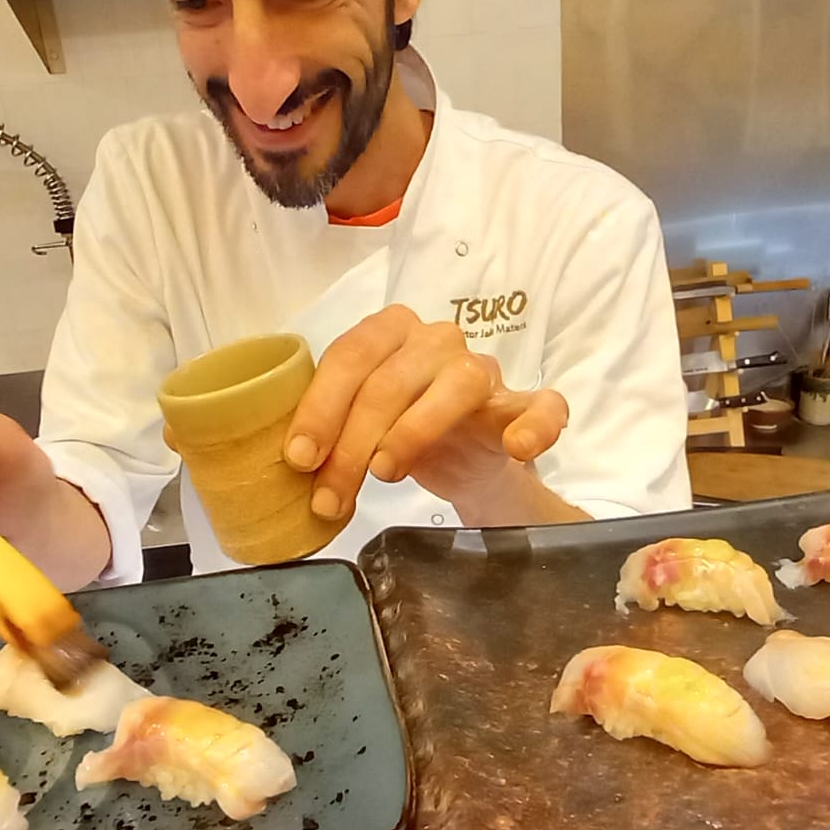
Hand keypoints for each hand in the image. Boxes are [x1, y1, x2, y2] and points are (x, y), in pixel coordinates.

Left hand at [284, 306, 572, 525]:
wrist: (466, 462)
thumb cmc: (400, 433)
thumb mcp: (355, 427)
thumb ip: (326, 433)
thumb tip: (285, 464)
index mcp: (390, 332)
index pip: (350, 357)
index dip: (320, 408)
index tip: (299, 459)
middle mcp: (438, 340)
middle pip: (391, 379)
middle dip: (352, 443)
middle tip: (329, 498)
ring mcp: (484, 371)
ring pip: (456, 386)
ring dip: (414, 432)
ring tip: (386, 474)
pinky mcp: (523, 407)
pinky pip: (543, 406)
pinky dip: (535, 424)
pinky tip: (518, 448)